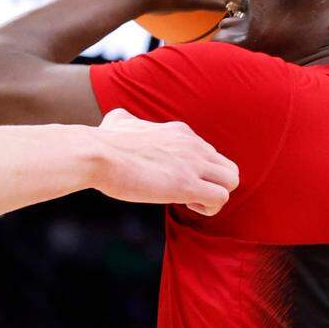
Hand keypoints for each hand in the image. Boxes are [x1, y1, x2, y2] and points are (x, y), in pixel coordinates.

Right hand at [92, 108, 238, 215]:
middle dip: (212, 184)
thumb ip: (125, 120)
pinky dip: (209, 207)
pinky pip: (221, 198)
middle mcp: (192, 144)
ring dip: (214, 196)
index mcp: (180, 131)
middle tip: (188, 193)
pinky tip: (186, 205)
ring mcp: (192, 163)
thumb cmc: (104, 142)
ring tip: (190, 201)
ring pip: (231, 180)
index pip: (208, 153)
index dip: (196, 171)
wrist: (97, 154)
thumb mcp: (119, 121)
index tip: (175, 179)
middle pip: (227, 166)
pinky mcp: (186, 184)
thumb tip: (115, 120)